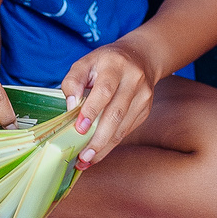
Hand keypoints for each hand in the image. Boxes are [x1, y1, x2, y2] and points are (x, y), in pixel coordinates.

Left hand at [61, 40, 155, 168]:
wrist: (140, 57)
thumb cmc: (106, 62)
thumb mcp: (85, 62)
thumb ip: (73, 81)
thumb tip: (71, 107)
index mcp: (115, 65)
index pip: (105, 90)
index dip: (92, 110)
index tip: (79, 128)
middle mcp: (133, 80)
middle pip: (116, 113)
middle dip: (98, 138)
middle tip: (83, 156)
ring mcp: (143, 96)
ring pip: (123, 127)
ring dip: (104, 147)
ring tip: (86, 160)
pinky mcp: (145, 110)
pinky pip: (127, 130)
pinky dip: (111, 144)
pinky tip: (98, 152)